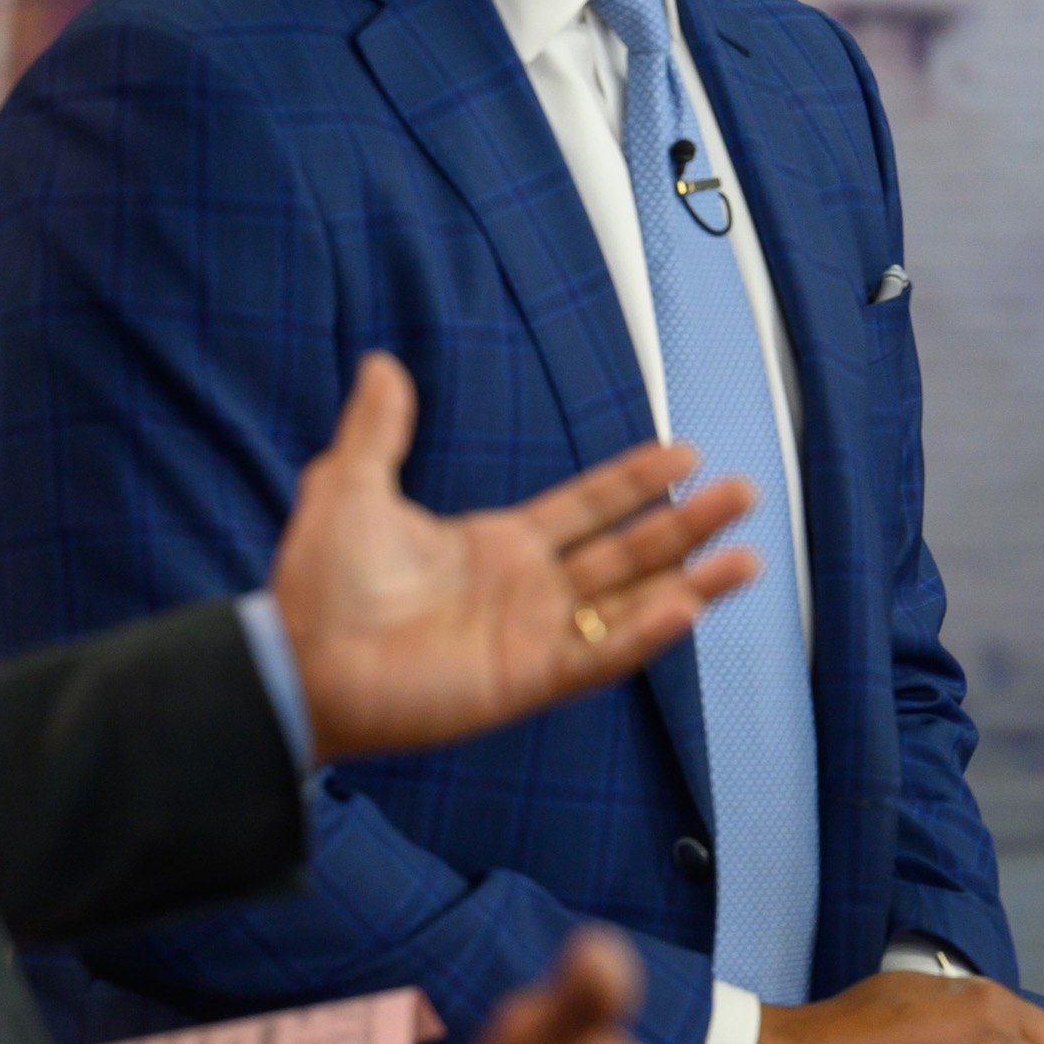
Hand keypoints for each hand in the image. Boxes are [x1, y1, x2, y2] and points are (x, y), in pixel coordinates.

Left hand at [270, 352, 758, 761]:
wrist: (296, 661)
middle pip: (630, 550)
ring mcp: (535, 637)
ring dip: (691, 582)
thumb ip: (379, 430)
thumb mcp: (349, 489)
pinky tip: (684, 607)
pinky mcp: (527, 680)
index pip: (590, 507)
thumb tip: (380, 363)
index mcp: (501, 546)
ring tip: (746, 559)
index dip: (637, 481)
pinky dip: (642, 636)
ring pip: (632, 605)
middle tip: (742, 493)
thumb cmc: (318, 586)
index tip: (685, 452)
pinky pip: (598, 658)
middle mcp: (531, 591)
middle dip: (688, 524)